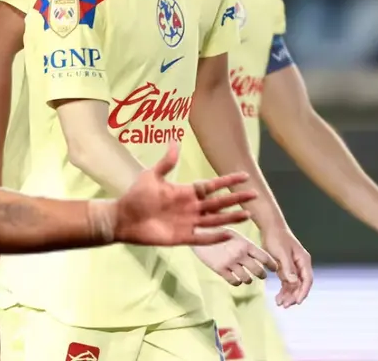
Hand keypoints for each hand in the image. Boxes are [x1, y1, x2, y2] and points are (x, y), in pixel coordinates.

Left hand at [109, 141, 257, 246]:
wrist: (123, 218)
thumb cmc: (136, 196)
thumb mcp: (152, 175)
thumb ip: (166, 162)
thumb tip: (174, 140)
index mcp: (186, 192)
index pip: (212, 186)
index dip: (227, 181)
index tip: (244, 175)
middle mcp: (191, 207)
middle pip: (219, 203)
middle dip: (236, 198)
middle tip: (254, 194)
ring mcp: (188, 223)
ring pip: (215, 220)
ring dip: (231, 217)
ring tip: (248, 213)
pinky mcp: (182, 237)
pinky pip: (203, 238)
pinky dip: (215, 237)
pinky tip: (229, 235)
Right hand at [192, 229, 276, 284]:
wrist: (198, 232)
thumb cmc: (218, 231)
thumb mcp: (235, 234)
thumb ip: (246, 245)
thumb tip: (258, 255)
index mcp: (245, 244)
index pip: (264, 257)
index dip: (272, 265)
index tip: (274, 269)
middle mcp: (240, 254)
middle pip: (258, 271)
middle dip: (262, 275)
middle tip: (262, 275)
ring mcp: (230, 263)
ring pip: (247, 279)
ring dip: (249, 279)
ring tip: (247, 278)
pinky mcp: (220, 269)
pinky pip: (234, 282)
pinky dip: (237, 282)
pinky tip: (236, 278)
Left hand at [261, 227, 312, 307]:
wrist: (270, 228)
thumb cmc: (277, 238)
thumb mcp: (281, 252)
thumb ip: (287, 267)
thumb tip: (293, 281)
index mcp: (303, 260)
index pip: (307, 279)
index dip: (303, 292)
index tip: (297, 302)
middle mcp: (301, 265)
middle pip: (301, 285)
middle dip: (294, 296)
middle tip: (284, 305)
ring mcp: (294, 267)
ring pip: (294, 286)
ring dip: (288, 295)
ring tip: (279, 304)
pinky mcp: (286, 268)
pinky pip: (287, 283)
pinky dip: (283, 291)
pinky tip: (278, 298)